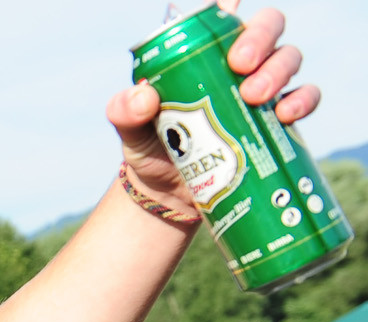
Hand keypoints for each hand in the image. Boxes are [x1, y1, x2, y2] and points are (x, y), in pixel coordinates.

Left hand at [109, 4, 319, 210]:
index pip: (222, 16)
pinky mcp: (279, 118)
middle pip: (267, 26)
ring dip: (278, 71)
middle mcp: (240, 62)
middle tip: (240, 65)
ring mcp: (264, 86)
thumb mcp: (130, 129)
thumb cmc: (151, 147)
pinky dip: (303, 100)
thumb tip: (144, 97)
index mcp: (204, 52)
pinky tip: (286, 114)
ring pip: (289, 57)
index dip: (230, 5)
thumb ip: (125, 111)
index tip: (228, 8)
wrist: (169, 193)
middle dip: (260, 38)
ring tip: (255, 97)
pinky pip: (306, 97)